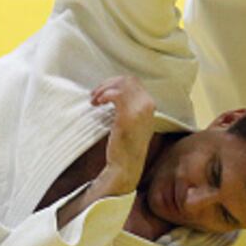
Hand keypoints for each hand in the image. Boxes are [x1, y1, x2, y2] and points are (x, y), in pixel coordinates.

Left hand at [91, 76, 156, 194]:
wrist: (125, 166)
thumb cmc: (126, 146)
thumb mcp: (133, 122)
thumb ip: (130, 106)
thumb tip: (114, 92)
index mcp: (150, 106)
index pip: (135, 83)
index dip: (116, 83)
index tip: (104, 91)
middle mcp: (148, 105)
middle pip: (128, 80)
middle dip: (109, 83)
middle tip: (96, 94)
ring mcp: (140, 110)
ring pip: (121, 84)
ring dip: (104, 88)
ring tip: (95, 99)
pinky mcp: (128, 116)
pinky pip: (115, 94)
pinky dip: (104, 95)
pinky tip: (98, 103)